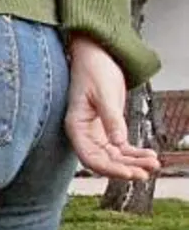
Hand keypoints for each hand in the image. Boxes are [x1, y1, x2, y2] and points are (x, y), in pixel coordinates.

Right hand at [64, 36, 159, 180]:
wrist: (96, 56)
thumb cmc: (94, 70)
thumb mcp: (104, 94)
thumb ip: (111, 119)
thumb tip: (119, 143)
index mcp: (76, 127)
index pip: (90, 157)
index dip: (110, 168)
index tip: (130, 173)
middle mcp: (84, 134)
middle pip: (103, 160)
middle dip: (125, 168)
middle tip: (146, 173)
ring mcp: (96, 132)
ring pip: (114, 156)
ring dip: (133, 162)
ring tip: (153, 163)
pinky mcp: (108, 128)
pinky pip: (121, 147)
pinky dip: (134, 153)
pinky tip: (149, 155)